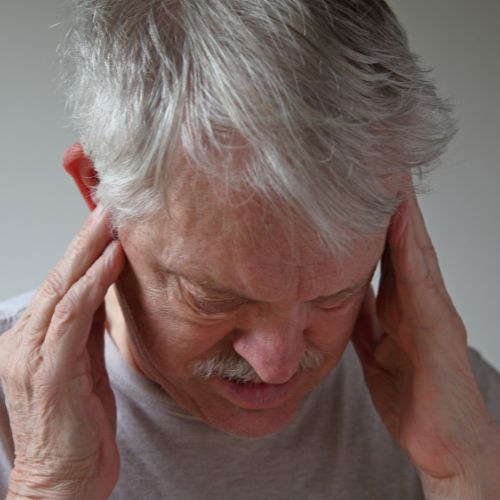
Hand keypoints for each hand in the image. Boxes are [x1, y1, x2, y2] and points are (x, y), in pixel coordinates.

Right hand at [0, 206, 124, 499]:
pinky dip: (92, 287)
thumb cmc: (77, 426)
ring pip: (61, 291)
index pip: (62, 285)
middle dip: (85, 240)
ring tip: (111, 223)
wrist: (65, 483)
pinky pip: (71, 320)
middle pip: (59, 279)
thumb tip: (104, 293)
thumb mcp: (85, 367)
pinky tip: (111, 263)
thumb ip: (88, 330)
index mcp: (35, 341)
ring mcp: (33, 357)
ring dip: (89, 253)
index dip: (84, 252)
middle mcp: (25, 343)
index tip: (107, 225)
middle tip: (107, 208)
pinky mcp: (49, 375)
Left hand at [351, 192, 499, 498]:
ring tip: (390, 176)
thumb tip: (342, 297)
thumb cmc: (413, 399)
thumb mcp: (375, 352)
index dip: (373, 222)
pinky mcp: (439, 329)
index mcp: (404, 307)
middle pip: (403, 243)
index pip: (386, 254)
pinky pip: (421, 281)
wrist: (445, 445)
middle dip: (390, 206)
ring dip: (402, 214)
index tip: (356, 189)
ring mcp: (433, 312)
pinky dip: (410, 248)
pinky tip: (400, 222)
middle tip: (378, 165)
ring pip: (416, 251)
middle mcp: (421, 302)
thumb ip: (364, 322)